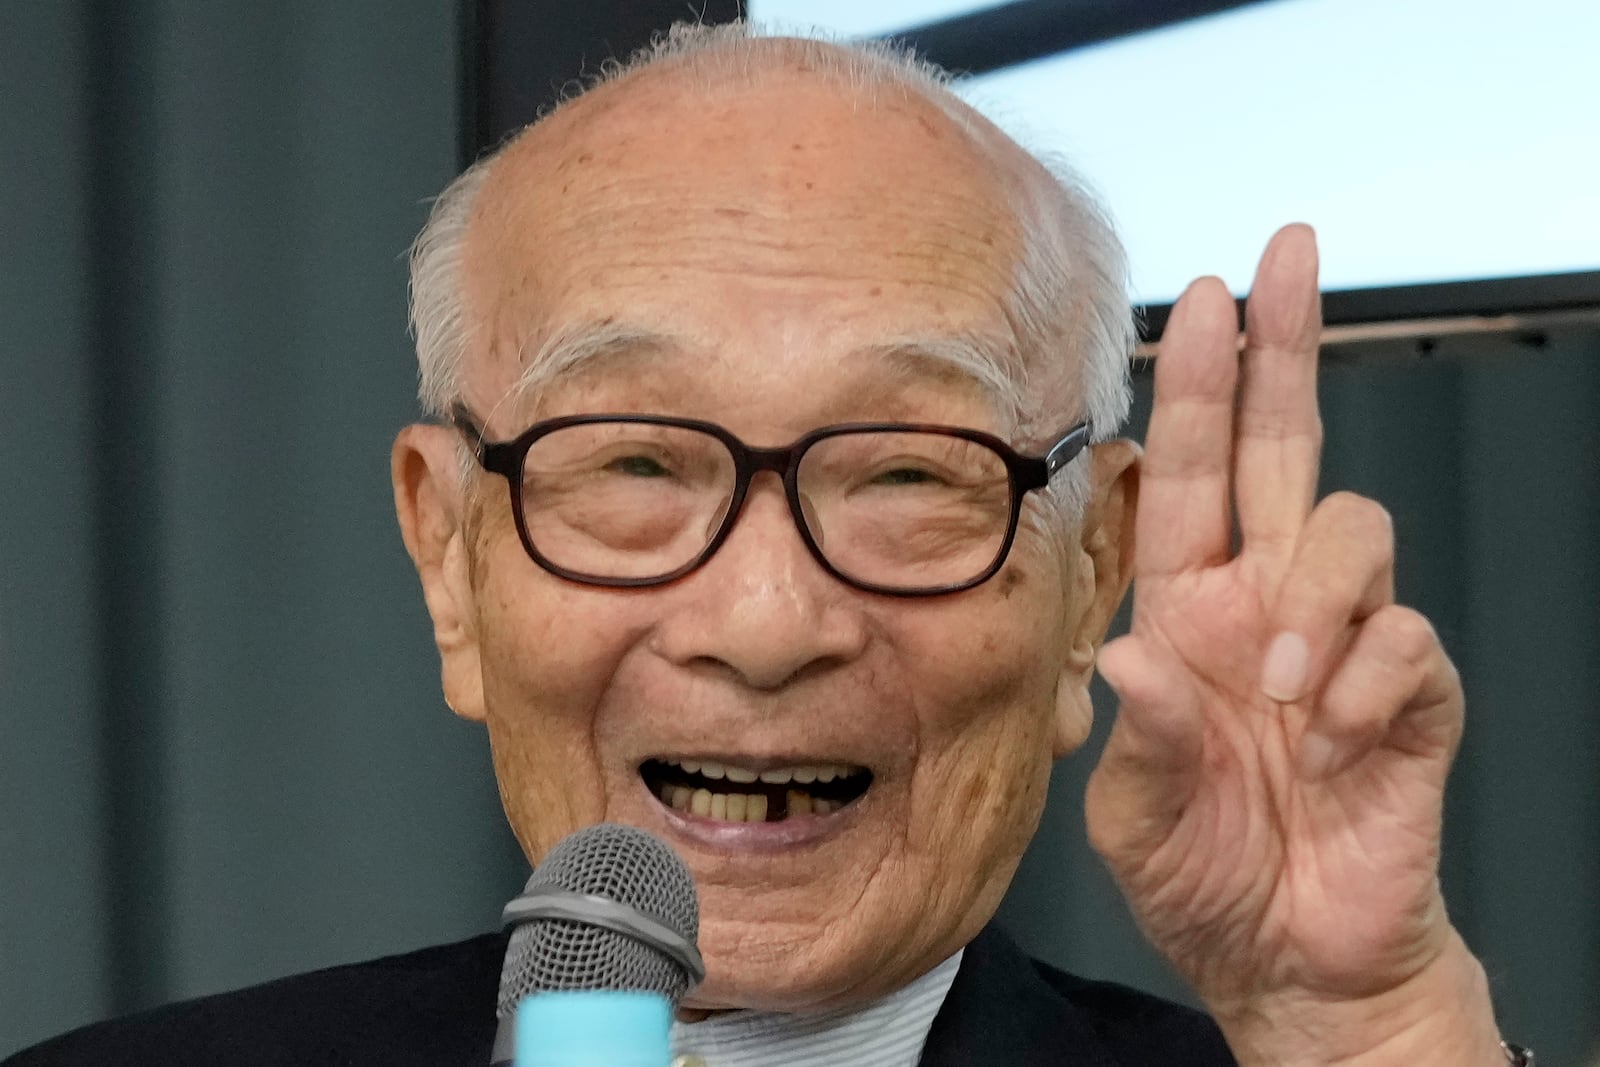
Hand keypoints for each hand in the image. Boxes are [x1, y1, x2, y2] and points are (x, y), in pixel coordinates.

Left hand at [1085, 225, 1502, 1064]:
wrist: (1293, 963)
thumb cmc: (1207, 880)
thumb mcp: (1137, 818)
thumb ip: (1145, 738)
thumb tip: (1135, 657)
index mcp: (1188, 615)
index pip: (1190, 475)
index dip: (1196, 385)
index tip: (1204, 295)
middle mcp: (1265, 608)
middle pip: (1285, 446)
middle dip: (1283, 348)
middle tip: (1286, 258)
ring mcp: (1342, 644)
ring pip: (1356, 530)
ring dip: (1315, 598)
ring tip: (1283, 689)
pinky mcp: (1411, 696)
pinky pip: (1405, 641)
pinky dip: (1362, 687)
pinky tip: (1330, 745)